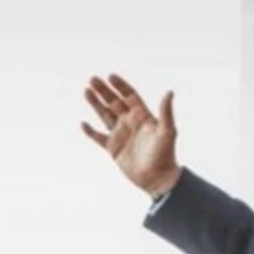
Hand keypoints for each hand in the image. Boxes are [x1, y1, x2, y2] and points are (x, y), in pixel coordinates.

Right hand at [80, 74, 180, 197]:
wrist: (158, 178)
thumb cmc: (165, 154)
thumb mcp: (167, 131)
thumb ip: (166, 111)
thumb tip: (169, 91)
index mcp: (142, 116)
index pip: (129, 95)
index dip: (120, 85)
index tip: (110, 76)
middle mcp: (130, 122)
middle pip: (114, 102)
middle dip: (103, 90)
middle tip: (92, 79)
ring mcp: (120, 134)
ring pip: (104, 115)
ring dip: (95, 103)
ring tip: (86, 91)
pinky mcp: (113, 148)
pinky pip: (98, 137)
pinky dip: (90, 131)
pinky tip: (83, 123)